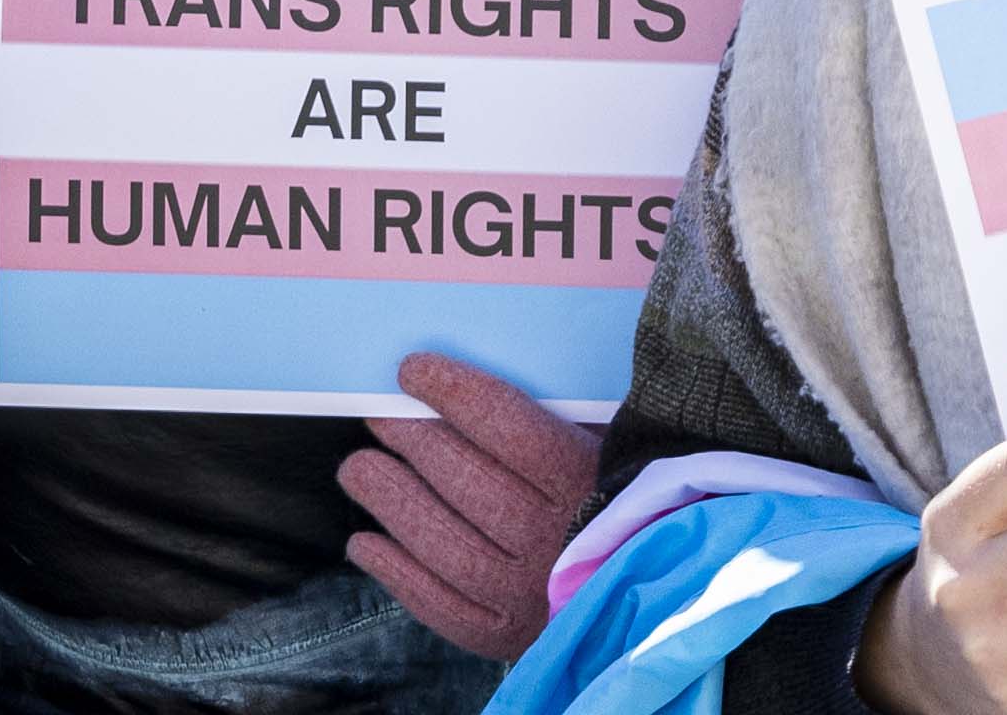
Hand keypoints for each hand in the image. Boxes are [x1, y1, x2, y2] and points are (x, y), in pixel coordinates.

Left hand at [334, 353, 604, 663]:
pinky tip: (364, 543)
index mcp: (589, 484)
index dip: (456, 394)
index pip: (512, 430)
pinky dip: (396, 573)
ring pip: (445, 546)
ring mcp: (530, 598)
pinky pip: (441, 606)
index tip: (411, 369)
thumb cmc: (612, 497)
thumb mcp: (607, 444)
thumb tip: (472, 377)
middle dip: (413, 442)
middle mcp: (558, 545)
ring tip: (358, 469)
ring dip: (392, 501)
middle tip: (377, 417)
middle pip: (469, 484)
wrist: (647, 591)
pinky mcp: (507, 637)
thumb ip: (560, 412)